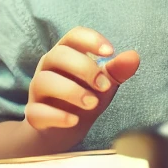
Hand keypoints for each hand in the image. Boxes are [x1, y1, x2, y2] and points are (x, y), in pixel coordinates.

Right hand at [24, 26, 139, 138]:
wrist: (63, 131)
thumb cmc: (85, 98)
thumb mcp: (104, 84)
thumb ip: (117, 70)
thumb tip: (134, 56)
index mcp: (66, 53)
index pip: (74, 36)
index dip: (91, 40)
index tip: (110, 52)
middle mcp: (48, 67)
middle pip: (59, 55)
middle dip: (84, 68)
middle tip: (104, 86)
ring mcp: (37, 90)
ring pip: (44, 81)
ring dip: (71, 91)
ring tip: (92, 104)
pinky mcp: (32, 114)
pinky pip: (37, 111)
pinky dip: (57, 116)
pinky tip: (75, 121)